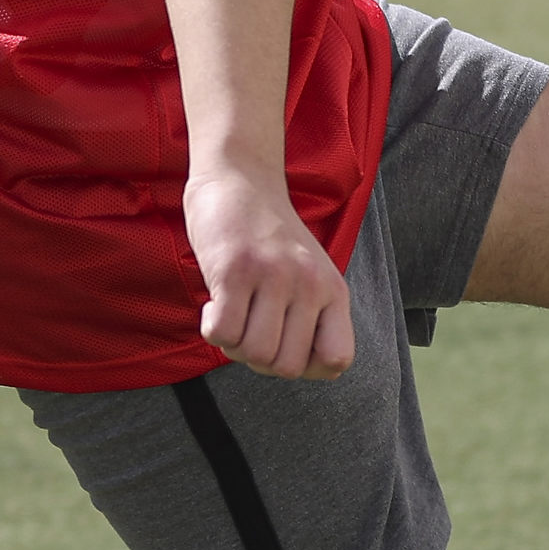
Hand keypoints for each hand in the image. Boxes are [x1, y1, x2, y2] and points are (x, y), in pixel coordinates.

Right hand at [187, 166, 354, 379]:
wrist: (240, 178)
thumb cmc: (269, 238)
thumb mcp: (309, 275)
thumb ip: (313, 320)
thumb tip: (310, 371)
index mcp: (334, 291)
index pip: (337, 360)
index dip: (305, 366)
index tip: (283, 344)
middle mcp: (310, 284)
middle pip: (285, 367)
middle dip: (258, 359)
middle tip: (248, 326)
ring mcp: (274, 276)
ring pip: (254, 354)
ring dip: (233, 345)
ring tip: (232, 313)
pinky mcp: (235, 269)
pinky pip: (222, 334)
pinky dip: (211, 330)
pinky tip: (214, 303)